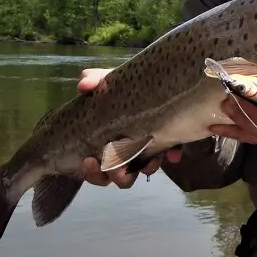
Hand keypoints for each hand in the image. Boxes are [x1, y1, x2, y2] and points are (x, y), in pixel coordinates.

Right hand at [76, 67, 182, 187]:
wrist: (150, 79)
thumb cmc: (119, 86)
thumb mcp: (105, 82)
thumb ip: (93, 81)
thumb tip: (83, 84)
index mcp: (104, 144)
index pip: (94, 168)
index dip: (92, 171)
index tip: (88, 160)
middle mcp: (124, 152)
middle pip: (117, 176)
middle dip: (115, 175)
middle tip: (117, 166)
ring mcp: (145, 148)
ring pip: (143, 170)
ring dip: (144, 168)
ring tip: (148, 162)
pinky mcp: (166, 140)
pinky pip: (169, 153)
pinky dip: (170, 153)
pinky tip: (173, 154)